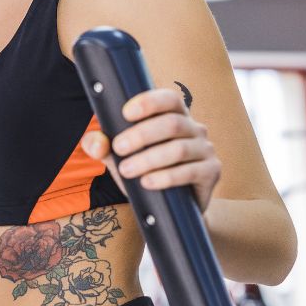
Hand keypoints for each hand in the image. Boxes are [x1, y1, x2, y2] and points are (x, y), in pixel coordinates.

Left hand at [80, 88, 220, 210]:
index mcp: (175, 116)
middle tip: (119, 147)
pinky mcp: (212, 172)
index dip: (149, 102)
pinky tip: (147, 182)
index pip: (168, 99)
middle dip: (142, 135)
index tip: (126, 112)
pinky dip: (165, 177)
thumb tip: (94, 142)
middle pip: (171, 123)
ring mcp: (205, 150)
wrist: (172, 207)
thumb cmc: (145, 171)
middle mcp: (194, 128)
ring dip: (149, 159)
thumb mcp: (121, 158)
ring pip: (178, 149)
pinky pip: (189, 172)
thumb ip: (104, 148)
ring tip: (127, 169)